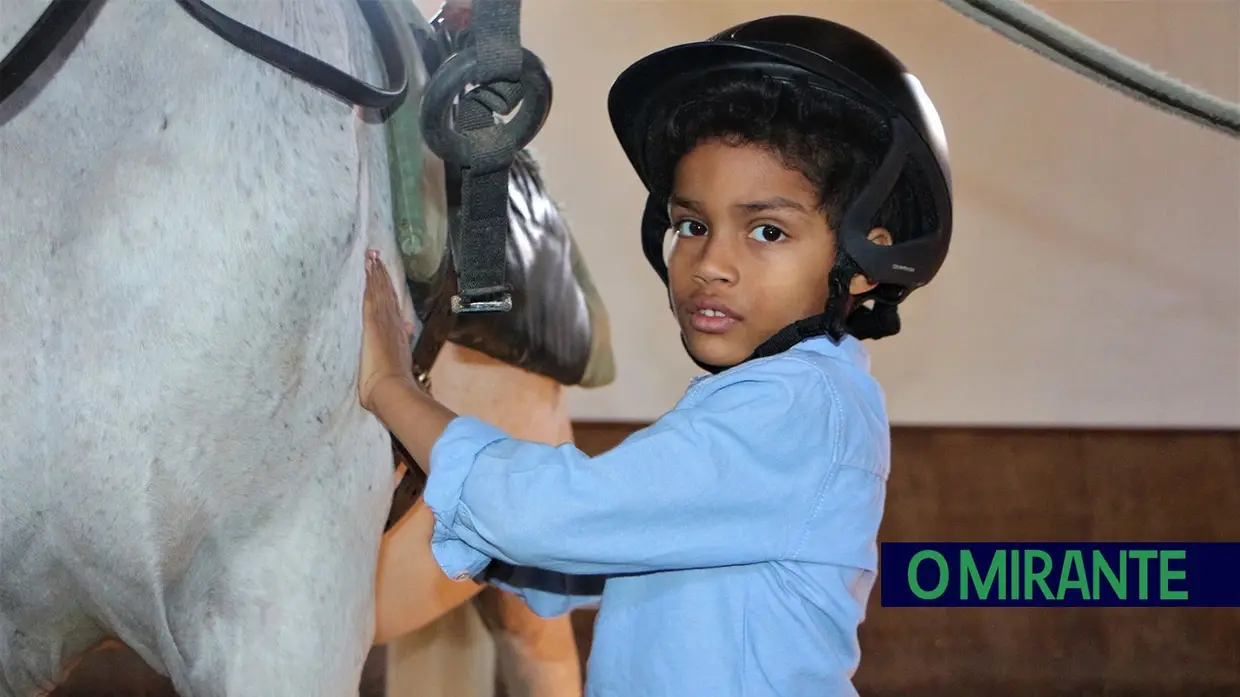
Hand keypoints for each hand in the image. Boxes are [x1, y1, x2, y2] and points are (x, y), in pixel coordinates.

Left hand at [359, 249, 414, 412]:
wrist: (391, 388)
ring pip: (381, 291)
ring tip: (372, 255)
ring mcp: (384, 320)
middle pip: (388, 295)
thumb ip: (402, 346)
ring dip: (377, 273)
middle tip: (377, 256)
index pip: (392, 308)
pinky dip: (373, 280)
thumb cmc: (392, 386)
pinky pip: (373, 295)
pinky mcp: (374, 320)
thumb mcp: (400, 364)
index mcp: (398, 335)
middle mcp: (393, 324)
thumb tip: (408, 328)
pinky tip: (371, 266)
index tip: (385, 278)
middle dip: (383, 276)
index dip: (389, 292)